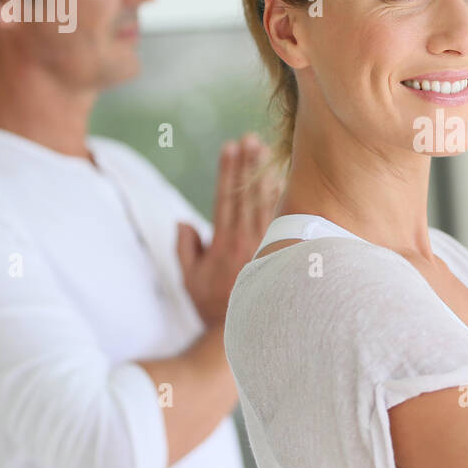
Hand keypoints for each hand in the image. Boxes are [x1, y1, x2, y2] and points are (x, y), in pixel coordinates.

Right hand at [176, 133, 282, 328]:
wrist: (248, 328)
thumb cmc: (214, 307)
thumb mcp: (190, 280)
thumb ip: (186, 249)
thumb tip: (184, 222)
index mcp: (224, 243)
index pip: (225, 197)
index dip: (227, 171)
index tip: (229, 147)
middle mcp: (247, 240)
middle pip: (247, 194)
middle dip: (247, 164)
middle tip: (250, 139)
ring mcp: (267, 245)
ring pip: (266, 202)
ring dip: (264, 174)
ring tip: (265, 150)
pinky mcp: (282, 250)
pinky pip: (283, 217)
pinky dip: (282, 195)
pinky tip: (282, 178)